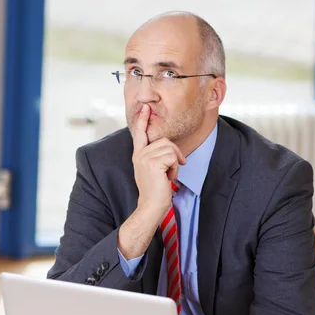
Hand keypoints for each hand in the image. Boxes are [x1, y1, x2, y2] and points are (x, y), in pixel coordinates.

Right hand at [132, 104, 185, 219]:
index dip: (143, 120)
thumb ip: (155, 156)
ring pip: (170, 148)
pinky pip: (172, 156)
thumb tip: (168, 146)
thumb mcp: (152, 169)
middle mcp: (139, 154)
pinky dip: (175, 168)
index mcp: (138, 155)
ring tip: (167, 175)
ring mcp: (145, 158)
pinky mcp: (153, 163)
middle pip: (164, 140)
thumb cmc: (155, 190)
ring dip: (175, 162)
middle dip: (174, 153)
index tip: (145, 108)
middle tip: (172, 169)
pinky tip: (168, 178)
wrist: (151, 206)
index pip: (140, 134)